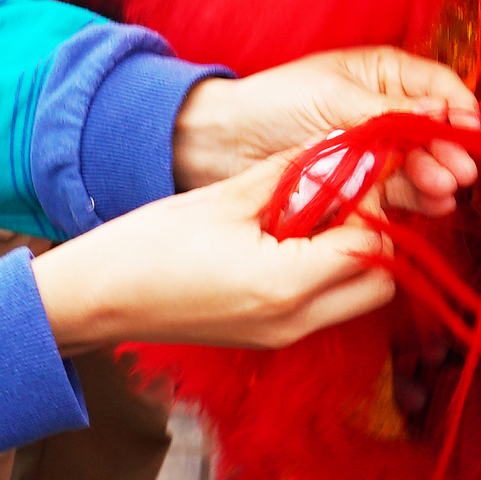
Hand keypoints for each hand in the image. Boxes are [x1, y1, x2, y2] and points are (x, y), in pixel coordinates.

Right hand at [29, 152, 403, 351]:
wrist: (101, 297)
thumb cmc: (152, 245)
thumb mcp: (228, 197)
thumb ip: (294, 171)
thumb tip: (344, 143)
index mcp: (287, 286)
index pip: (372, 245)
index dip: (371, 202)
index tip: (354, 168)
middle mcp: (295, 322)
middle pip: (380, 283)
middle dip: (374, 234)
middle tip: (341, 193)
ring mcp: (283, 335)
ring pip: (356, 297)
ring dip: (352, 254)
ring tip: (314, 211)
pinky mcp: (270, 336)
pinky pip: (324, 304)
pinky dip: (326, 270)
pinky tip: (291, 235)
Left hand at [171, 44, 477, 212]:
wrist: (226, 142)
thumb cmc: (275, 102)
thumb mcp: (334, 97)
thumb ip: (388, 110)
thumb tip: (442, 109)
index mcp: (384, 74)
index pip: (438, 85)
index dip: (458, 106)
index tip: (466, 129)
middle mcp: (389, 110)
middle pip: (436, 129)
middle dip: (450, 150)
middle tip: (459, 173)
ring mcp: (379, 149)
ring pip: (422, 162)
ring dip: (436, 176)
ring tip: (444, 192)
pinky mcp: (365, 183)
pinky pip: (400, 189)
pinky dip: (417, 198)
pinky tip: (433, 207)